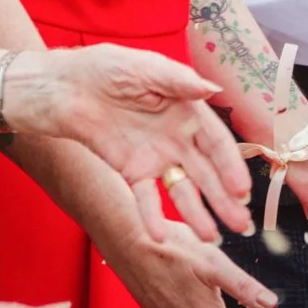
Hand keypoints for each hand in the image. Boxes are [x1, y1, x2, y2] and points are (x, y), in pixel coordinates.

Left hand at [5, 46, 250, 244]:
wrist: (66, 87)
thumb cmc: (107, 68)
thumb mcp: (145, 68)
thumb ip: (179, 81)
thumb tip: (212, 89)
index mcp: (188, 113)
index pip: (216, 143)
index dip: (230, 166)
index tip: (241, 189)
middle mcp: (178, 139)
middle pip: (207, 173)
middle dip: (224, 199)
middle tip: (240, 224)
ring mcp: (156, 158)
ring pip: (182, 191)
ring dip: (197, 214)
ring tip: (209, 239)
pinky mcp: (131, 172)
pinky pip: (145, 198)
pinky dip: (152, 216)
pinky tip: (159, 236)